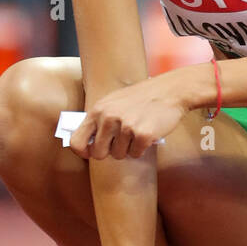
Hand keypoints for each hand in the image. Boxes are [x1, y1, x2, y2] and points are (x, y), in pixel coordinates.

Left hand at [69, 73, 188, 159]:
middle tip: (121, 141)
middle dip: (109, 151)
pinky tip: (147, 133)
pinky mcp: (142, 135)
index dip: (82, 152)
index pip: (76, 141)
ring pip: (118, 155)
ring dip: (128, 148)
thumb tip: (86, 142)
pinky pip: (135, 154)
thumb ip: (99, 119)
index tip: (89, 153)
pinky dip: (142, 148)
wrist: (170, 91)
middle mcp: (109, 118)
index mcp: (98, 110)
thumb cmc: (141, 97)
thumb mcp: (114, 102)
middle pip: (98, 153)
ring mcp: (125, 126)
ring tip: (137, 131)